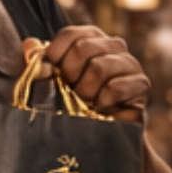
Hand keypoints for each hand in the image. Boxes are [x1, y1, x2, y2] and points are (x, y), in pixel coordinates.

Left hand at [23, 27, 149, 122]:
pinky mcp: (142, 84)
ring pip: (99, 68)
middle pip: (83, 48)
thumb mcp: (50, 85)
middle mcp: (113, 45)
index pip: (70, 35)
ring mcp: (130, 63)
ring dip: (86, 91)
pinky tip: (101, 109)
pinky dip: (102, 101)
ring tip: (86, 103)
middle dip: (70, 77)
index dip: (55, 56)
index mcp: (91, 39)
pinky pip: (115, 87)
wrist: (103, 137)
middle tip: (70, 94)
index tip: (50, 76)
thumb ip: (39, 65)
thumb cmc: (74, 107)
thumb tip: (29, 45)